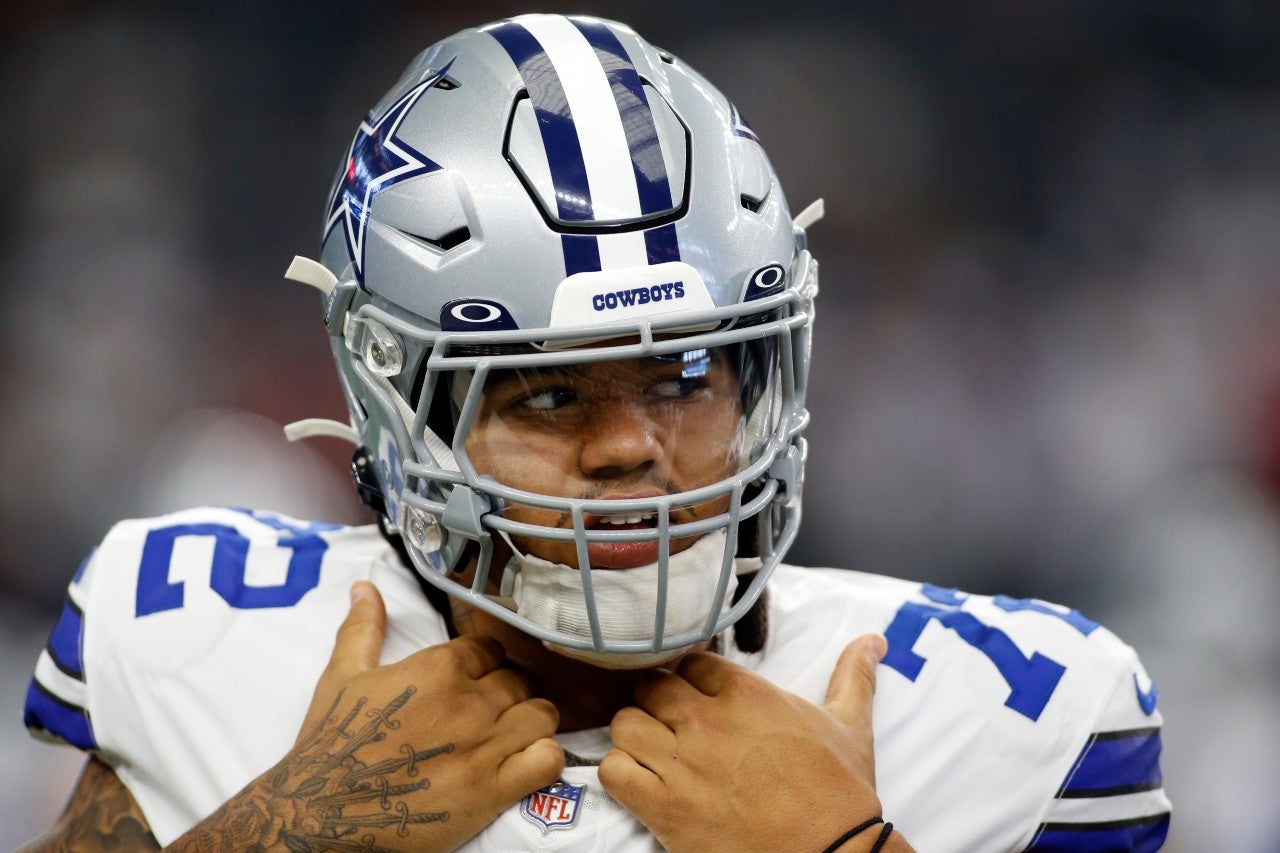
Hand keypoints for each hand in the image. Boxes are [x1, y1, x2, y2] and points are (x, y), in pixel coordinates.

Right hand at [171, 581, 563, 851]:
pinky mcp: (493, 790)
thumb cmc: (330, 745)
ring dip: (534, 723)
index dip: (487, 664)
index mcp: (439, 667)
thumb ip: (362, 628)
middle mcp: (468, 701)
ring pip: (543, 715)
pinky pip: (547, 760)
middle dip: (510, 694)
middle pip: (519, 681)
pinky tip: (525, 763)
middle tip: (493, 713)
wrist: (319, 812)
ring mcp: (484, 746)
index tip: (478, 679)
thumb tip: (365, 588)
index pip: (492, 649)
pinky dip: (545, 760)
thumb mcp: (341, 676)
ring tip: (516, 735)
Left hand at [600, 634, 904, 852]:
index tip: (697, 696)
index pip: (690, 661)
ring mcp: (683, 764)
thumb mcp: (850, 725)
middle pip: (650, 687)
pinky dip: (619, 774)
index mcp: (747, 693)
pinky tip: (641, 783)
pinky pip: (614, 772)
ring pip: (624, 724)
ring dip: (633, 735)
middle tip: (671, 726)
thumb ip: (853, 676)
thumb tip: (872, 641)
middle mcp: (708, 721)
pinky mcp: (665, 808)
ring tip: (651, 752)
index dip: (690, 678)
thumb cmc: (840, 793)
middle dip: (656, 703)